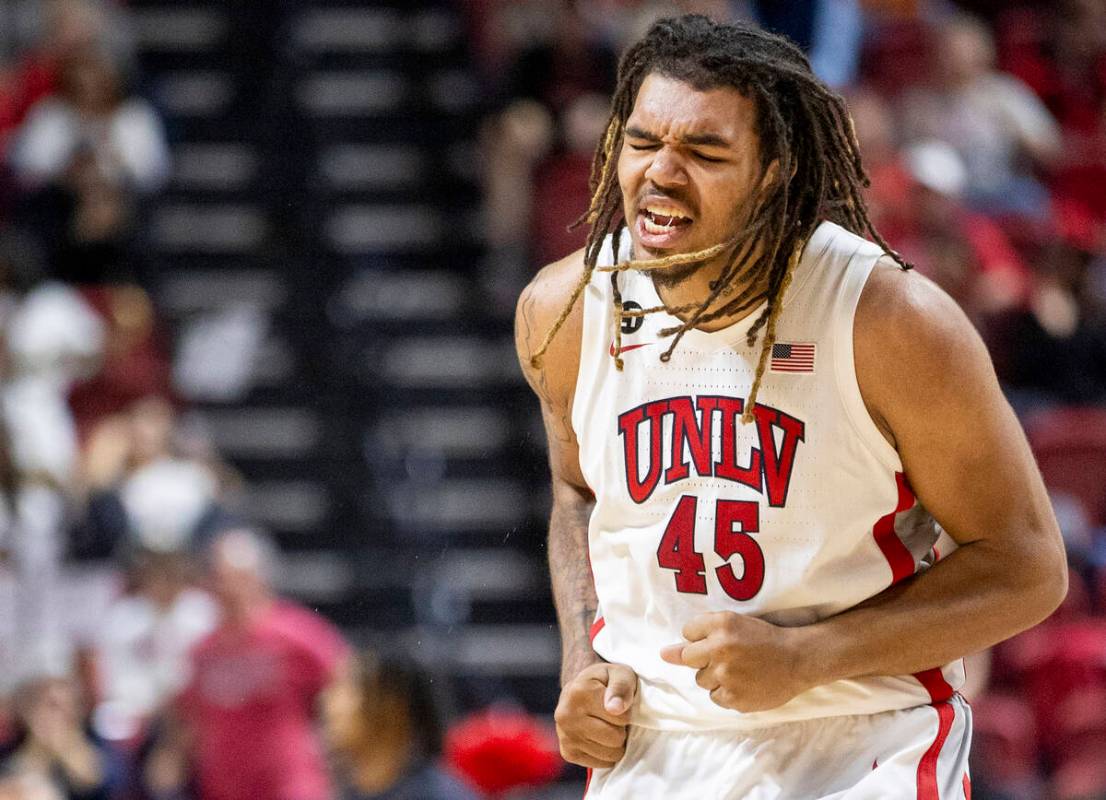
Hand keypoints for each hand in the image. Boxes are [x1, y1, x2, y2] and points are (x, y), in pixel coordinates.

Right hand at [553, 662, 637, 768]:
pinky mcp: (568, 753)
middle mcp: (566, 715)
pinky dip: (606, 753)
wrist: (581, 690)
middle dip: (621, 729)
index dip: (627, 712)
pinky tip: (598, 737)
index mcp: (579, 692)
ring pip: (610, 754)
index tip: (618, 703)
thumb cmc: (606, 682)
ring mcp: (565, 736)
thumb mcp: (619, 674)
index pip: (621, 717)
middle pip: (616, 739)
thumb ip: (621, 687)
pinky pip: (601, 764)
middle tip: (613, 717)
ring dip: (614, 743)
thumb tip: (615, 709)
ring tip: (605, 725)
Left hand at [660, 611, 813, 711]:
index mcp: (721, 624)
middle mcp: (720, 648)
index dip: (702, 637)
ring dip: (714, 676)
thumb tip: (663, 654)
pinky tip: (744, 684)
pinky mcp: (734, 698)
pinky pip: (715, 697)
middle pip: (688, 658)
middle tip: (726, 658)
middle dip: (702, 659)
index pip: (687, 632)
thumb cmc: (764, 638)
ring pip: (701, 680)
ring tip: (739, 671)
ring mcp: (726, 675)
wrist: (797, 659)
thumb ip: (698, 634)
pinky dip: (726, 693)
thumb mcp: (733, 623)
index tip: (720, 640)